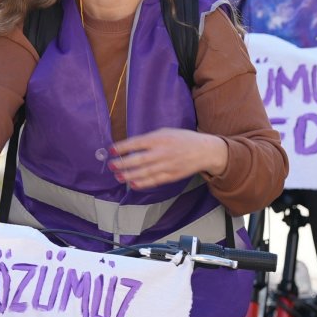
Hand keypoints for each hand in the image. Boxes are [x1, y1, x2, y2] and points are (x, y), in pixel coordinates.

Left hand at [110, 128, 227, 189]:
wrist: (205, 150)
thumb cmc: (184, 139)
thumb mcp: (167, 132)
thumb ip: (150, 138)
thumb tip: (131, 146)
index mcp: (160, 138)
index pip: (136, 143)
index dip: (122, 147)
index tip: (111, 150)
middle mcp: (162, 152)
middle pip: (138, 159)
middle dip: (122, 163)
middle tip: (111, 165)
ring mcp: (167, 165)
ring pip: (144, 172)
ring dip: (129, 175)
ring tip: (117, 176)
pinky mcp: (172, 176)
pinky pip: (154, 181)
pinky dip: (142, 183)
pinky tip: (132, 184)